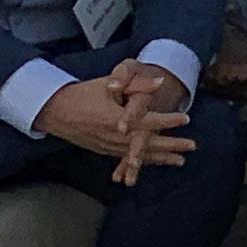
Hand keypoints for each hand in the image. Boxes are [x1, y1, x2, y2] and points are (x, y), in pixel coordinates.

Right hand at [39, 76, 190, 171]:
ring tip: (180, 161)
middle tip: (192, 146)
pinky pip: (127, 158)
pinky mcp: (103, 150)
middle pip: (148, 144)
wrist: (55, 111)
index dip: (168, 120)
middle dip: (171, 145)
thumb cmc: (82, 94)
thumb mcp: (108, 83)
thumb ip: (136, 84)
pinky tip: (154, 164)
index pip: (148, 121)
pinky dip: (143, 162)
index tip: (186, 118)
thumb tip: (160, 83)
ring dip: (161, 158)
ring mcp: (108, 147)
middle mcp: (114, 138)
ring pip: (139, 156)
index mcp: (116, 120)